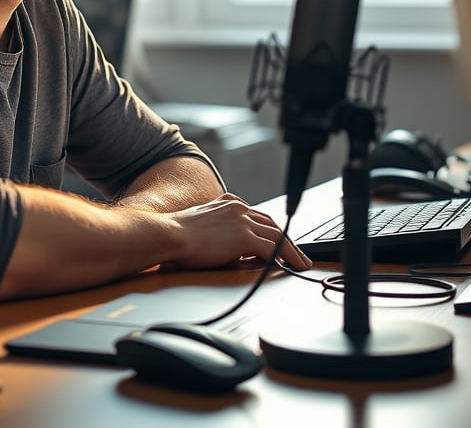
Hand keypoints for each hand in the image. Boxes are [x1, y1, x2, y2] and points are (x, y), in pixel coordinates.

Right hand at [169, 193, 312, 270]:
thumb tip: (239, 251)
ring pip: (277, 235)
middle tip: (298, 254)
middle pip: (272, 223)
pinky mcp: (243, 235)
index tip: (280, 242)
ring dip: (292, 251)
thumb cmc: (177, 235)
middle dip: (287, 240)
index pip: (258, 215)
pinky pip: (272, 248)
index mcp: (228, 202)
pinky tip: (290, 267)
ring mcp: (242, 219)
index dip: (271, 230)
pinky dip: (284, 257)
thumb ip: (223, 232)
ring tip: (301, 263)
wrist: (168, 234)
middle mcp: (238, 207)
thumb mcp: (204, 226)